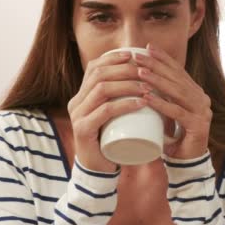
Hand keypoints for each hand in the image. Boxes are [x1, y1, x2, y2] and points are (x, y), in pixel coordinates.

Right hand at [67, 51, 151, 171]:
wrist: (99, 169)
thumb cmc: (112, 138)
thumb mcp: (115, 114)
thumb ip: (121, 98)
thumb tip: (145, 76)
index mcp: (81, 95)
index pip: (94, 68)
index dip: (113, 58)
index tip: (134, 54)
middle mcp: (76, 102)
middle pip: (98, 75)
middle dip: (124, 69)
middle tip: (146, 71)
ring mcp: (77, 116)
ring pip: (102, 89)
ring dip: (128, 85)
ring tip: (148, 87)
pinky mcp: (83, 130)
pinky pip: (104, 111)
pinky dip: (125, 104)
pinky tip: (141, 103)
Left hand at [134, 44, 211, 159]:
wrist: (188, 163)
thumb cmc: (173, 137)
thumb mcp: (167, 112)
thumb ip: (161, 97)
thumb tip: (139, 77)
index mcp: (196, 93)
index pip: (179, 71)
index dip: (163, 58)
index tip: (146, 47)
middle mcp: (202, 98)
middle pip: (177, 78)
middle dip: (156, 65)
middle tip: (138, 56)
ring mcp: (202, 111)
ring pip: (177, 92)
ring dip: (157, 81)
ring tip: (139, 72)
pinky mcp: (198, 126)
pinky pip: (177, 112)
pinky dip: (160, 103)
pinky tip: (146, 98)